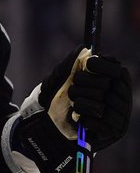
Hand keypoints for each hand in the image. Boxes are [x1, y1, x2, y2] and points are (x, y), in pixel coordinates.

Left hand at [14, 45, 131, 170]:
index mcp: (116, 82)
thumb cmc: (63, 97)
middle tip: (73, 89)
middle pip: (105, 85)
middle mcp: (123, 97)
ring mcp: (121, 115)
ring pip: (99, 103)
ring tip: (75, 105)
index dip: (103, 66)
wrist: (57, 125)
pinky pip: (96, 120)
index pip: (117, 70)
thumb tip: (84, 50)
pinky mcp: (113, 131)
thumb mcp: (64, 76)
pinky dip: (83, 118)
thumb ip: (74, 63)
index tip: (88, 64)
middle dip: (82, 85)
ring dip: (79, 103)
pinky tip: (80, 118)